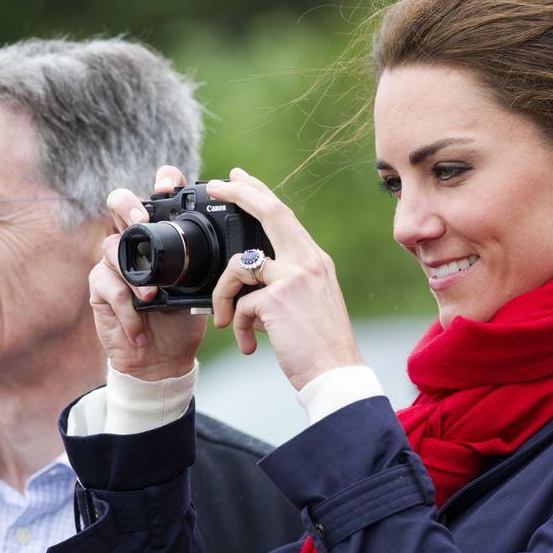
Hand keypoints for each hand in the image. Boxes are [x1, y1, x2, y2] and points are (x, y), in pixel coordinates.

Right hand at [89, 166, 206, 380]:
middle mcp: (135, 242)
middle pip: (119, 202)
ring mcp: (114, 263)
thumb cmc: (185, 318)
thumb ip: (212, 265)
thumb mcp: (205, 289)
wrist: (164, 358)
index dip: (161, 181)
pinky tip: (139, 326)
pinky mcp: (100, 289)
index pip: (159, 195)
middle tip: (141, 219)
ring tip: (151, 297)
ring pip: (112, 246)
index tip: (169, 187)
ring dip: (134, 275)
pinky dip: (127, 310)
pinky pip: (107, 287)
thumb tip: (238, 249)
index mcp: (162, 235)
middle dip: (127, 204)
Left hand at [208, 167, 363, 390]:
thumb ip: (284, 284)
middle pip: (270, 212)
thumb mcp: (309, 303)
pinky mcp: (277, 300)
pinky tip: (250, 344)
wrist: (336, 374)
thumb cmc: (321, 346)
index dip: (259, 193)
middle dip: (239, 193)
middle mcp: (308, 262)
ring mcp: (294, 278)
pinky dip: (239, 326)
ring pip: (239, 266)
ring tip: (226, 320)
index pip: (284, 215)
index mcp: (315, 261)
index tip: (238, 178)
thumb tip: (250, 286)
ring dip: (223, 294)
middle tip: (215, 185)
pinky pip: (240, 305)